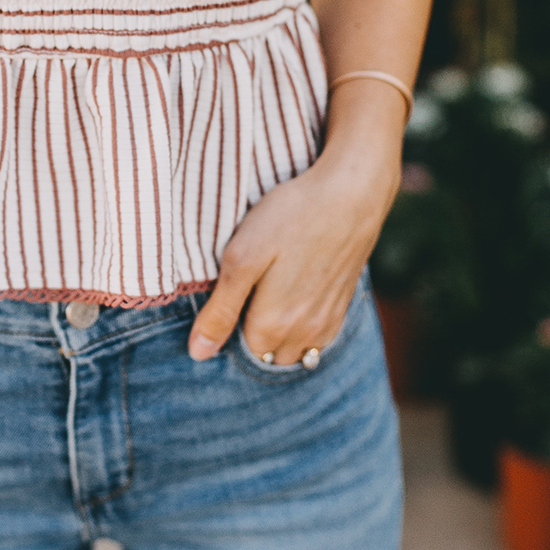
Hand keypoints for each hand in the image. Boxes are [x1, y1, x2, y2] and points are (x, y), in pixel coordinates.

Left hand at [187, 147, 397, 364]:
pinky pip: (317, 339)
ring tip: (272, 292)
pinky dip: (303, 328)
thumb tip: (199, 353)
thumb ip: (220, 311)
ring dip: (280, 335)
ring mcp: (327, 324)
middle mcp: (303, 335)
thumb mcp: (241, 259)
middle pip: (266, 354)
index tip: (232, 290)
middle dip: (254, 334)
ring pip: (293, 350)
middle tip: (250, 288)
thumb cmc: (289, 219)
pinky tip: (296, 293)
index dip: (229, 322)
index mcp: (271, 326)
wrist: (350, 195)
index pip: (238, 348)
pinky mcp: (343, 308)